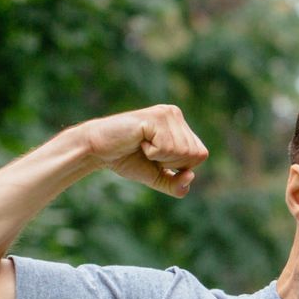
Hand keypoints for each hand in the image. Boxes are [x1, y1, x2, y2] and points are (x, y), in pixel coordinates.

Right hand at [77, 105, 207, 196]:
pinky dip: (152, 152)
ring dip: (160, 157)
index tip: (157, 157)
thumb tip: (191, 176)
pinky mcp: (155, 116)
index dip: (180, 165)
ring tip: (142, 145)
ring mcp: (166, 113)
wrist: (98, 150)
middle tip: (148, 151)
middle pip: (194, 154)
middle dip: (170, 162)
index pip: (201, 155)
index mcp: (180, 125)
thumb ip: (177, 185)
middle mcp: (175, 114)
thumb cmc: (127, 160)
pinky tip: (138, 141)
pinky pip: (166, 147)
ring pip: (182, 151)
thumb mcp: (158, 178)